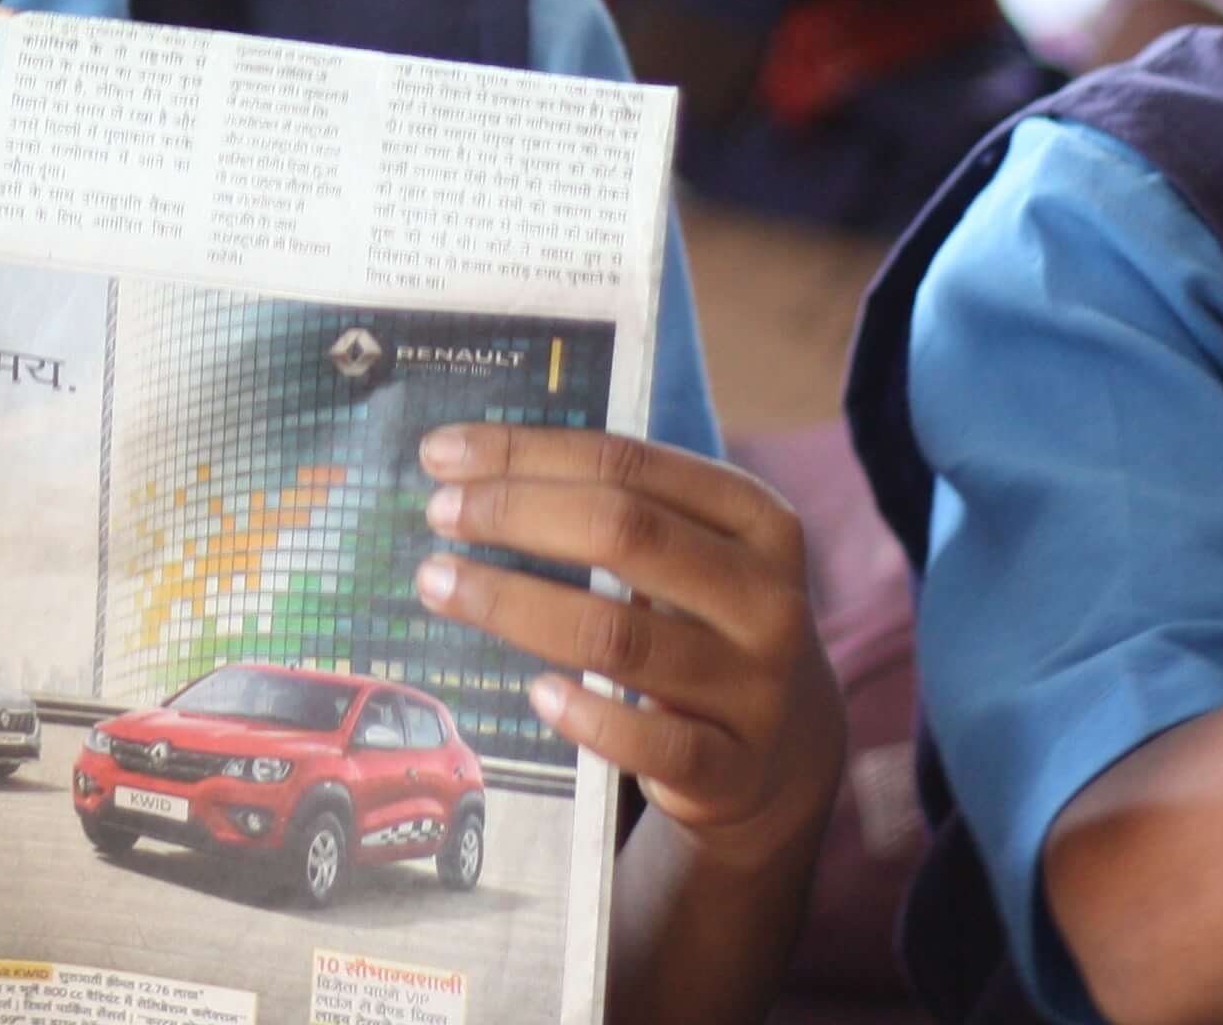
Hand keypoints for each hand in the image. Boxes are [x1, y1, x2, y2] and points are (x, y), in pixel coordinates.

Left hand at [410, 422, 841, 875]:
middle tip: (437, 514)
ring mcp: (756, 688)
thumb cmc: (706, 621)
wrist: (785, 747)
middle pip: (624, 533)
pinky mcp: (733, 769)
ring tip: (438, 584)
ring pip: (619, 636)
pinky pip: (653, 741)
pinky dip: (588, 716)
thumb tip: (469, 470)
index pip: (627, 464)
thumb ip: (612, 509)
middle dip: (514, 515)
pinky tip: (536, 693)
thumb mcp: (691, 553)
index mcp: (755, 520)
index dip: (527, 453)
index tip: (442, 455)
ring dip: (514, 605)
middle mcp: (766, 598)